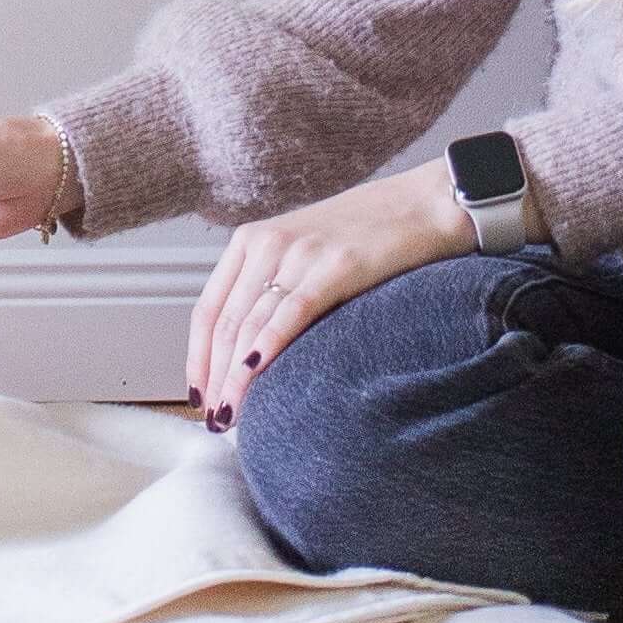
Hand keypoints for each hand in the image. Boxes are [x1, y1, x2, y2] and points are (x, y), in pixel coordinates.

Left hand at [187, 168, 472, 422]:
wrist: (426, 203)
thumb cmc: (366, 237)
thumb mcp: (303, 253)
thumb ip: (273, 288)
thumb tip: (248, 354)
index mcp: (251, 240)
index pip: (208, 308)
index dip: (197, 357)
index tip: (196, 394)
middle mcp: (267, 243)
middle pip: (225, 322)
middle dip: (214, 376)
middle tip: (214, 418)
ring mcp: (300, 253)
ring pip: (251, 324)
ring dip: (234, 376)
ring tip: (231, 415)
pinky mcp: (336, 266)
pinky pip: (290, 314)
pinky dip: (266, 348)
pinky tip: (253, 377)